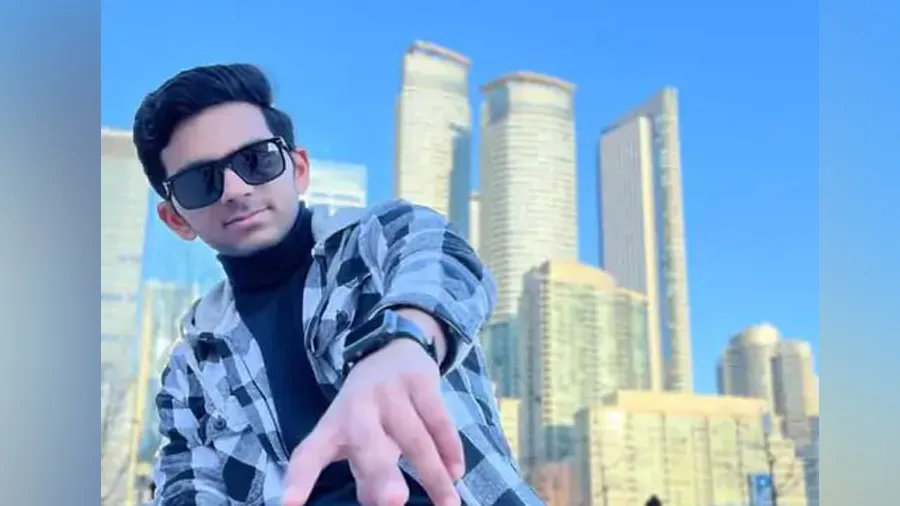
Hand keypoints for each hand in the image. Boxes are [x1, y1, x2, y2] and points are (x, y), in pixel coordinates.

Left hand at [283, 339, 463, 505]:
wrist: (393, 349)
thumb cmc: (370, 411)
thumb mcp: (357, 439)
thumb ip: (366, 473)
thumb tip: (383, 502)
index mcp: (332, 426)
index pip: (309, 454)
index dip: (298, 480)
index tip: (288, 505)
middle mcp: (357, 407)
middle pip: (368, 444)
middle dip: (381, 474)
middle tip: (392, 501)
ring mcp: (390, 391)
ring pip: (415, 438)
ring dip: (434, 474)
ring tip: (448, 504)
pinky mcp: (420, 380)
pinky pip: (439, 421)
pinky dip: (450, 449)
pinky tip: (456, 472)